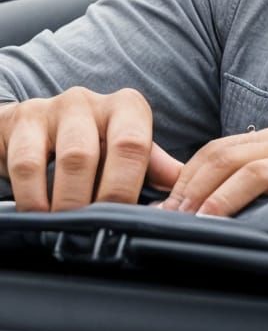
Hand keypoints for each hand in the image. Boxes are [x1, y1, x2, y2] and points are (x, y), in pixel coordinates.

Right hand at [0, 87, 181, 211]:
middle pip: (98, 154)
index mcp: (126, 107)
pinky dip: (32, 196)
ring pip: (67, 160)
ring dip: (66, 201)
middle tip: (93, 229)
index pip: (135, 145)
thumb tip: (184, 190)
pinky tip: (38, 213)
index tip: (123, 219)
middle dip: (96, 199)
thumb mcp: (119, 150)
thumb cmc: (87, 142)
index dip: (127, 186)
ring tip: (66, 225)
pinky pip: (25, 164)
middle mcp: (92, 102)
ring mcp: (53, 108)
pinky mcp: (20, 121)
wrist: (28, 128)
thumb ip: (152, 166)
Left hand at [161, 125, 267, 216]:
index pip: (220, 148)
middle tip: (165, 219)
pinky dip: (230, 201)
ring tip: (185, 221)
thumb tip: (209, 213)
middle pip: (221, 153)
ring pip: (237, 163)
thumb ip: (267, 188)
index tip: (166, 209)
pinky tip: (217, 221)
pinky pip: (262, 179)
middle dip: (185, 187)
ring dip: (203, 195)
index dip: (186, 178)